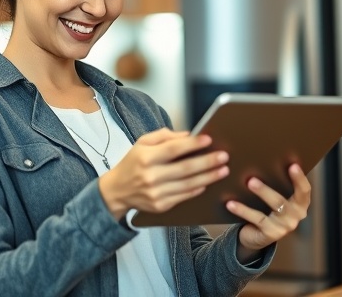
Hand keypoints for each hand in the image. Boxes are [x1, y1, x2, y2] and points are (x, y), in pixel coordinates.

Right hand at [99, 128, 229, 219]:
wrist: (117, 191)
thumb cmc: (133, 162)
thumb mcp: (142, 143)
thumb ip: (164, 136)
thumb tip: (188, 135)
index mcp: (145, 157)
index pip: (173, 149)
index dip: (192, 144)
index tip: (209, 139)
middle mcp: (151, 176)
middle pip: (185, 169)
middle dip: (207, 162)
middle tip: (224, 156)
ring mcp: (156, 193)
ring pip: (188, 185)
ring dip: (208, 177)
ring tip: (223, 170)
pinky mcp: (160, 206)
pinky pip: (184, 196)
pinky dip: (197, 189)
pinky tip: (208, 183)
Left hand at [225, 163, 310, 260]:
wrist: (257, 236)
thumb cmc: (266, 208)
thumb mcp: (274, 197)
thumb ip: (276, 183)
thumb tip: (264, 158)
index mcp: (300, 204)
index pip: (304, 191)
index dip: (300, 178)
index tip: (293, 165)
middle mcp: (296, 216)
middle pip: (283, 199)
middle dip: (269, 187)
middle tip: (255, 176)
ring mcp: (284, 227)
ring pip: (273, 207)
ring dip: (261, 193)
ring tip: (248, 183)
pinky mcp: (271, 234)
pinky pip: (256, 219)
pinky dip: (242, 210)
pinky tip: (230, 203)